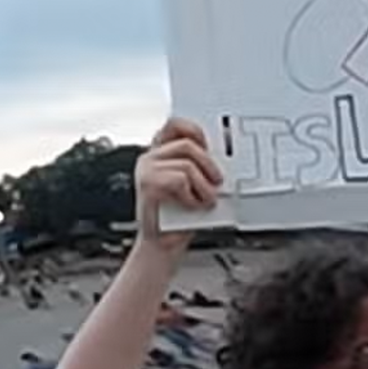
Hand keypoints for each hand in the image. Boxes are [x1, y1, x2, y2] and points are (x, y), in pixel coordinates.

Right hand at [135, 119, 223, 252]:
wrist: (164, 243)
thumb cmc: (180, 214)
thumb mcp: (193, 183)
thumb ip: (200, 165)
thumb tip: (222, 152)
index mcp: (161, 153)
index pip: (175, 125)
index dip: (194, 129)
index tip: (210, 142)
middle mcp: (150, 157)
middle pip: (187, 144)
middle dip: (208, 163)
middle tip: (217, 181)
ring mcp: (146, 170)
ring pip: (187, 165)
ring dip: (203, 186)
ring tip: (205, 200)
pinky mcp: (147, 184)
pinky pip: (180, 180)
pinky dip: (191, 196)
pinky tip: (190, 205)